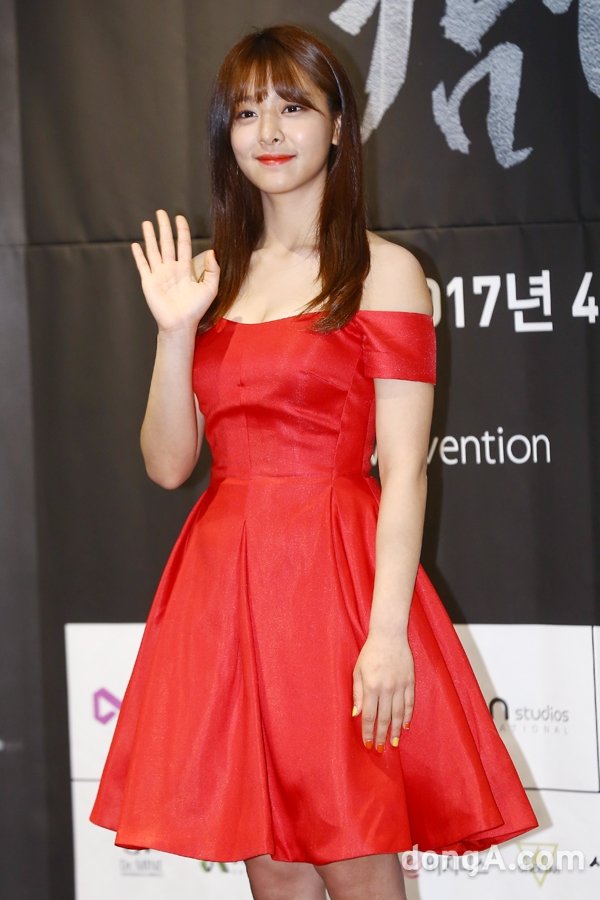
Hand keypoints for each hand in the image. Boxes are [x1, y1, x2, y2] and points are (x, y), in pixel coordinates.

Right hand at [131, 209, 219, 332]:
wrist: (180, 324)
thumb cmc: (196, 309)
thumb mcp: (210, 288)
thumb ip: (213, 270)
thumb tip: (212, 251)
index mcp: (185, 269)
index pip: (183, 244)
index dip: (182, 231)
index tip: (180, 217)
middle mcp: (171, 269)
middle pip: (167, 243)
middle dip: (164, 227)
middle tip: (161, 212)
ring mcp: (159, 274)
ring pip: (153, 250)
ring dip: (150, 236)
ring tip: (147, 222)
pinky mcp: (149, 282)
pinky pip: (143, 265)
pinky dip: (139, 255)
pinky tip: (135, 245)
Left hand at [352, 631, 414, 751]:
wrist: (389, 636)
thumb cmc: (370, 653)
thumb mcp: (358, 671)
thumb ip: (357, 693)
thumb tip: (355, 714)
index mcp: (371, 686)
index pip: (368, 715)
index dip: (368, 731)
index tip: (368, 743)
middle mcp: (386, 688)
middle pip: (384, 718)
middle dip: (381, 735)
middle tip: (380, 749)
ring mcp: (400, 685)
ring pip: (398, 714)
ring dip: (396, 730)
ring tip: (394, 743)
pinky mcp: (410, 681)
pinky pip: (410, 703)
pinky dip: (408, 716)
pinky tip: (406, 726)